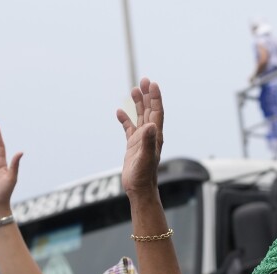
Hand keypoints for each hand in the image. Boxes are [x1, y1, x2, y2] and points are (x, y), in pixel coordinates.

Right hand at [117, 78, 163, 198]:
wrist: (139, 189)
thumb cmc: (144, 176)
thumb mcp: (146, 157)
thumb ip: (148, 141)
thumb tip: (152, 125)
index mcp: (155, 136)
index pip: (157, 112)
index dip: (155, 98)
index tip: (152, 84)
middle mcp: (149, 136)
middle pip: (150, 111)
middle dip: (148, 95)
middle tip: (144, 80)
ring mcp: (141, 140)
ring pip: (140, 117)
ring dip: (138, 104)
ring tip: (134, 90)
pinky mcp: (132, 146)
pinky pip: (129, 129)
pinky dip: (125, 119)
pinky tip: (119, 112)